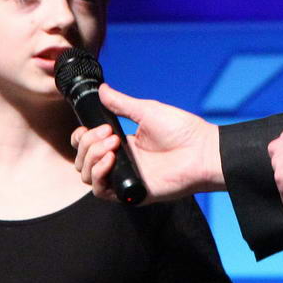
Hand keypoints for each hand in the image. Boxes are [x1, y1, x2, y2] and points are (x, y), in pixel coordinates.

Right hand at [71, 83, 222, 200]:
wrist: (202, 151)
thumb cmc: (182, 131)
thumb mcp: (147, 111)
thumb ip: (122, 103)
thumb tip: (102, 89)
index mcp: (123, 145)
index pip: (87, 146)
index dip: (81, 138)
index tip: (88, 127)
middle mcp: (120, 163)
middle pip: (82, 160)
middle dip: (88, 144)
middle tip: (110, 132)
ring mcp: (124, 179)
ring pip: (87, 176)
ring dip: (91, 157)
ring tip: (112, 144)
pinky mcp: (130, 193)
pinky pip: (101, 191)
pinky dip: (99, 174)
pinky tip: (110, 159)